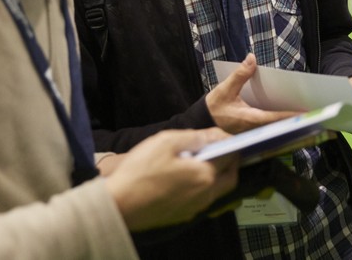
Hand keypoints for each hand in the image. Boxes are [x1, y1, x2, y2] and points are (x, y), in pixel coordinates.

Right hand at [104, 128, 238, 230]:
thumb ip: (194, 137)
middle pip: (230, 178)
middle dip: (231, 163)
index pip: (231, 156)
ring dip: (218, 176)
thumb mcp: (166, 142)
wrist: (120, 204)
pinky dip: (203, 188)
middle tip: (222, 150)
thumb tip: (212, 136)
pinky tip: (188, 178)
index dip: (229, 143)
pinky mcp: (183, 216)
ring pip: (217, 191)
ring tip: (204, 162)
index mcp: (205, 175)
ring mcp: (195, 208)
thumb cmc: (141, 172)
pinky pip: (202, 200)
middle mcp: (205, 195)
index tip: (224, 136)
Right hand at [205, 53, 298, 132]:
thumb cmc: (214, 107)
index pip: (274, 118)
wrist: (201, 122)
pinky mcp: (253, 133)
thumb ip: (240, 75)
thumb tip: (252, 59)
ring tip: (305, 112)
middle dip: (294, 119)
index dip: (290, 115)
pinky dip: (280, 122)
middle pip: (279, 125)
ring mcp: (254, 133)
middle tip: (312, 112)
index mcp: (249, 119)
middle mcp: (254, 129)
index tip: (305, 112)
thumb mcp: (225, 89)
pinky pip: (270, 128)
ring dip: (289, 121)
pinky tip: (289, 115)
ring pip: (276, 128)